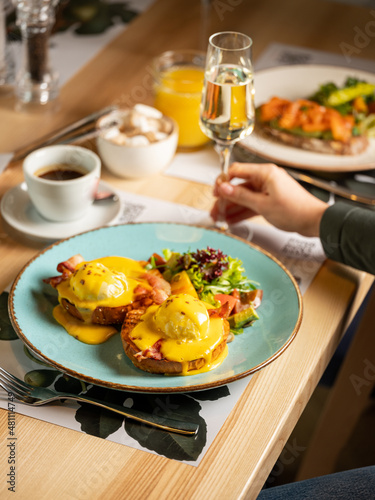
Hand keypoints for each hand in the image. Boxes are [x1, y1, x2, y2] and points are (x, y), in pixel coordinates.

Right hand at [211, 163, 327, 236]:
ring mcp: (269, 189)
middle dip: (225, 199)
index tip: (215, 193)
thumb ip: (241, 196)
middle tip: (215, 210)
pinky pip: (252, 203)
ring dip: (232, 207)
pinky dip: (243, 211)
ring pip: (244, 196)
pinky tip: (232, 220)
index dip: (223, 181)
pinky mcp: (271, 200)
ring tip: (220, 219)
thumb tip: (223, 188)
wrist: (314, 221)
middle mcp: (266, 178)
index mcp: (265, 173)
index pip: (236, 171)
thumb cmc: (295, 211)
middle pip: (239, 186)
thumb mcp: (262, 205)